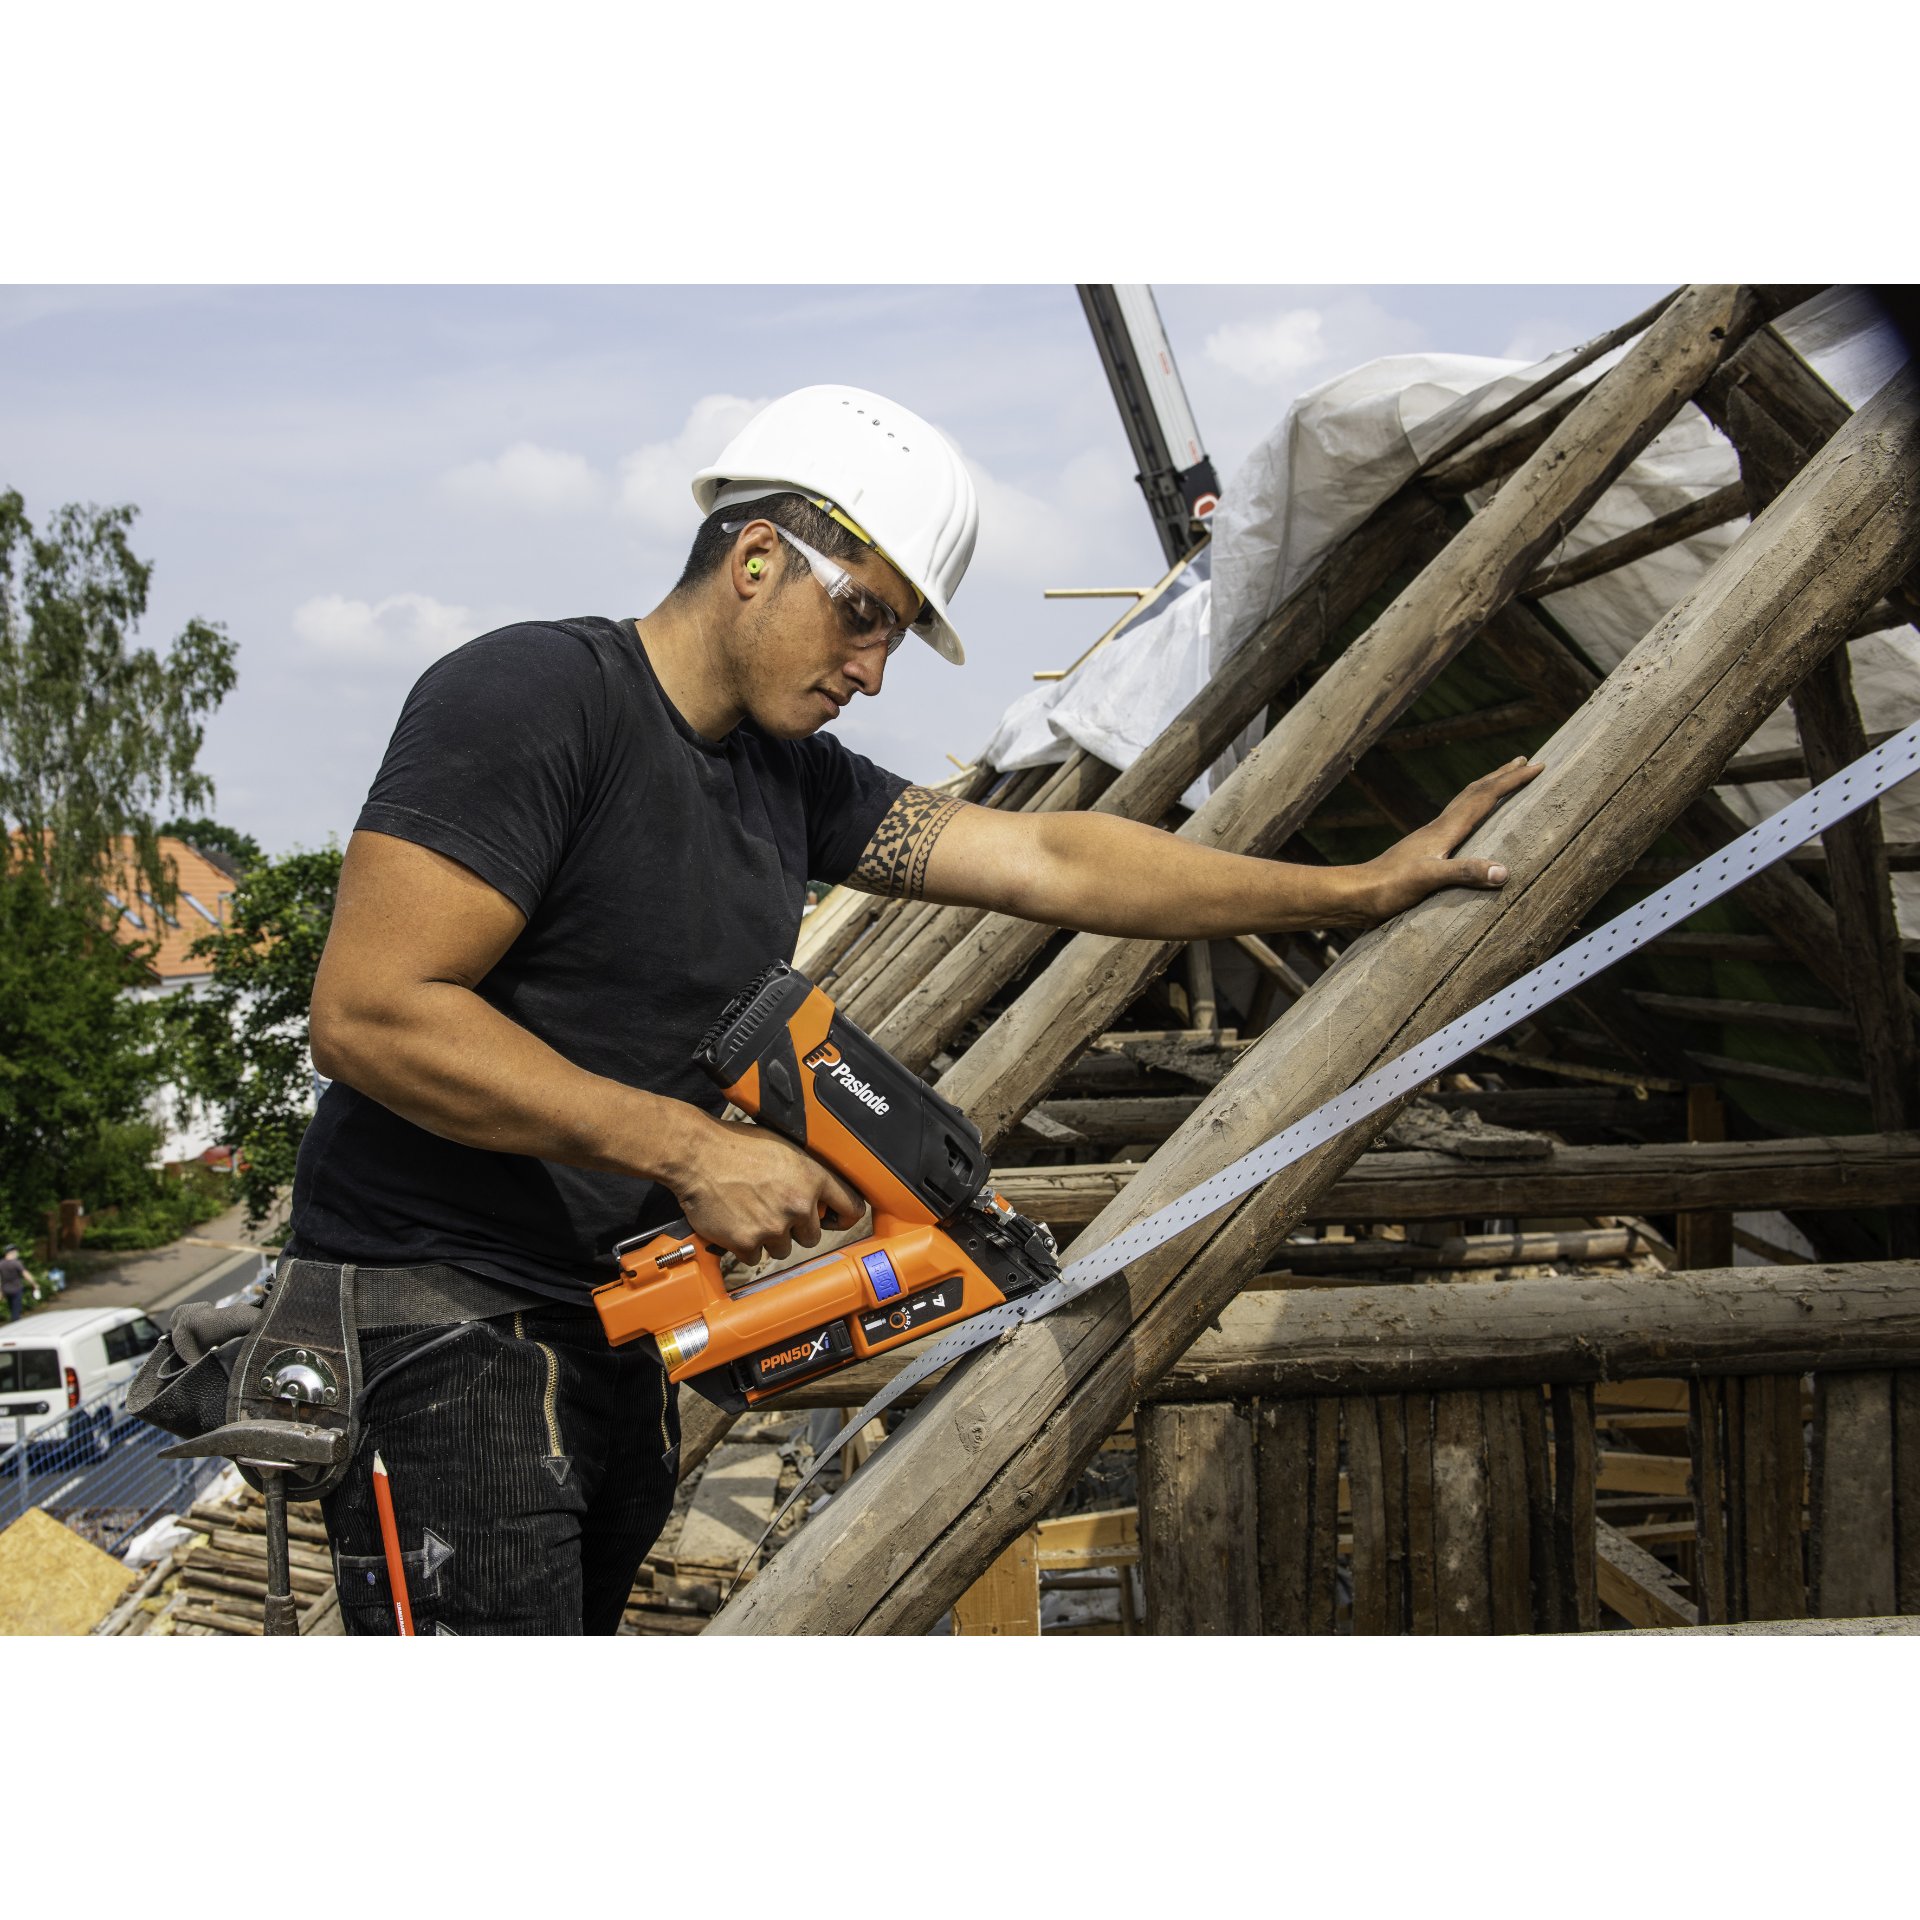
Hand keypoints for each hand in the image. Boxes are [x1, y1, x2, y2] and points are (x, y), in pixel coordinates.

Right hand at [673, 1116, 863, 1265]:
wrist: (697, 1155)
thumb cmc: (736, 1146)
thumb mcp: (785, 1147)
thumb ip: (807, 1173)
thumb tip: (821, 1193)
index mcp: (812, 1178)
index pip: (851, 1208)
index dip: (843, 1218)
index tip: (834, 1221)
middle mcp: (798, 1205)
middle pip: (813, 1237)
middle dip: (796, 1228)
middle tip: (773, 1210)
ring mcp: (773, 1226)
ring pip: (783, 1249)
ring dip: (769, 1238)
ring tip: (750, 1213)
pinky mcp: (748, 1242)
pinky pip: (755, 1257)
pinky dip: (745, 1245)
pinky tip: (736, 1223)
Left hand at [1353, 756, 1541, 920]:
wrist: (1354, 895)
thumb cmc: (1387, 888)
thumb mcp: (1428, 881)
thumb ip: (1464, 873)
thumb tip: (1504, 870)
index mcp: (1444, 830)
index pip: (1485, 797)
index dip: (1512, 781)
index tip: (1538, 766)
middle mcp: (1438, 828)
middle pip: (1475, 793)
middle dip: (1501, 776)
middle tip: (1524, 761)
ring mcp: (1429, 839)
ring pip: (1463, 805)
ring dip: (1486, 790)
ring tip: (1500, 783)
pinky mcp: (1423, 852)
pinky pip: (1455, 823)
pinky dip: (1470, 814)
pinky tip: (1468, 826)